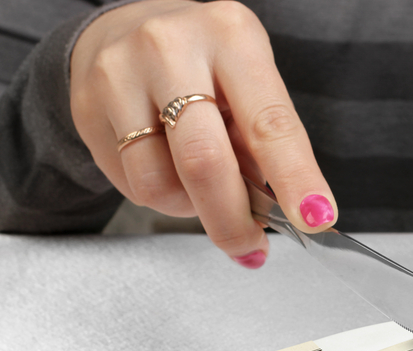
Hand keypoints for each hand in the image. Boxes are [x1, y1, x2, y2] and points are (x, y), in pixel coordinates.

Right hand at [70, 0, 336, 267]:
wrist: (123, 32)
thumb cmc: (206, 66)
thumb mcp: (251, 84)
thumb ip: (266, 143)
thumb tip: (288, 213)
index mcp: (231, 37)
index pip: (269, 123)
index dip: (295, 178)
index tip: (316, 218)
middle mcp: (171, 47)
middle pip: (205, 161)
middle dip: (233, 220)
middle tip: (251, 246)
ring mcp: (120, 74)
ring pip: (161, 184)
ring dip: (192, 207)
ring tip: (203, 185)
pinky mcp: (87, 107)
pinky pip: (131, 184)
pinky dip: (162, 195)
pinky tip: (168, 167)